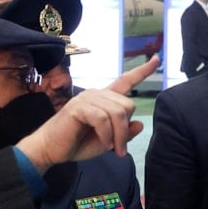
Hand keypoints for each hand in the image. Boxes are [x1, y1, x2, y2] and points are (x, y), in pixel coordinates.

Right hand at [16, 56, 158, 172]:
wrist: (50, 150)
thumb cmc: (77, 143)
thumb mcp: (107, 141)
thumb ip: (123, 133)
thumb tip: (140, 124)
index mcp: (104, 99)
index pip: (126, 80)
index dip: (142, 70)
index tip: (157, 58)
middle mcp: (97, 93)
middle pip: (127, 105)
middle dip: (126, 129)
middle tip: (119, 149)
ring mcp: (87, 98)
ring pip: (117, 113)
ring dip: (118, 136)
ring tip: (112, 149)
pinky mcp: (78, 107)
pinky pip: (103, 119)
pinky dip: (107, 134)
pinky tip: (103, 143)